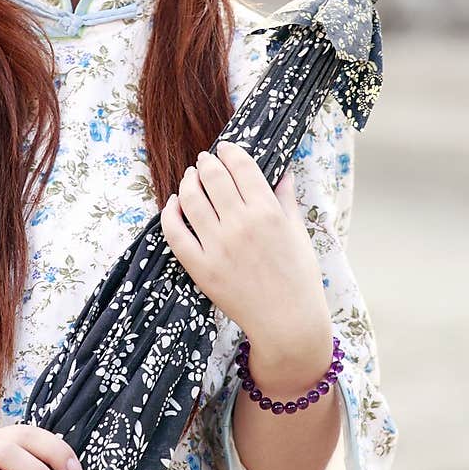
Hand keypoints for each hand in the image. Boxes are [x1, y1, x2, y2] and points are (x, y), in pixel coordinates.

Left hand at [160, 141, 330, 358]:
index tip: (225, 149)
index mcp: (268, 212)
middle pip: (213, 177)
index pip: (241, 167)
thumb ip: (286, 199)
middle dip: (207, 162)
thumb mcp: (298, 233)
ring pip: (191, 199)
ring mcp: (217, 246)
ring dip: (188, 181)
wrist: (287, 321)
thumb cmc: (298, 276)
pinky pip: (175, 233)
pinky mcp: (200, 267)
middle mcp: (240, 225)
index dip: (230, 152)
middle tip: (205, 160)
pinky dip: (170, 213)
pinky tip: (173, 204)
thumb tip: (284, 171)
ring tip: (190, 177)